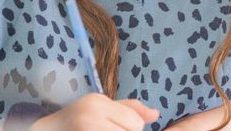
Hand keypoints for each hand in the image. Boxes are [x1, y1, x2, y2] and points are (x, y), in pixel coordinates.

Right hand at [29, 93, 159, 130]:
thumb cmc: (75, 121)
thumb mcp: (99, 108)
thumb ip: (129, 109)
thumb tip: (156, 114)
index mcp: (96, 101)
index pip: (135, 122)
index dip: (131, 129)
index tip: (112, 127)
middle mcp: (89, 115)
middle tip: (106, 130)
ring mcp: (85, 129)